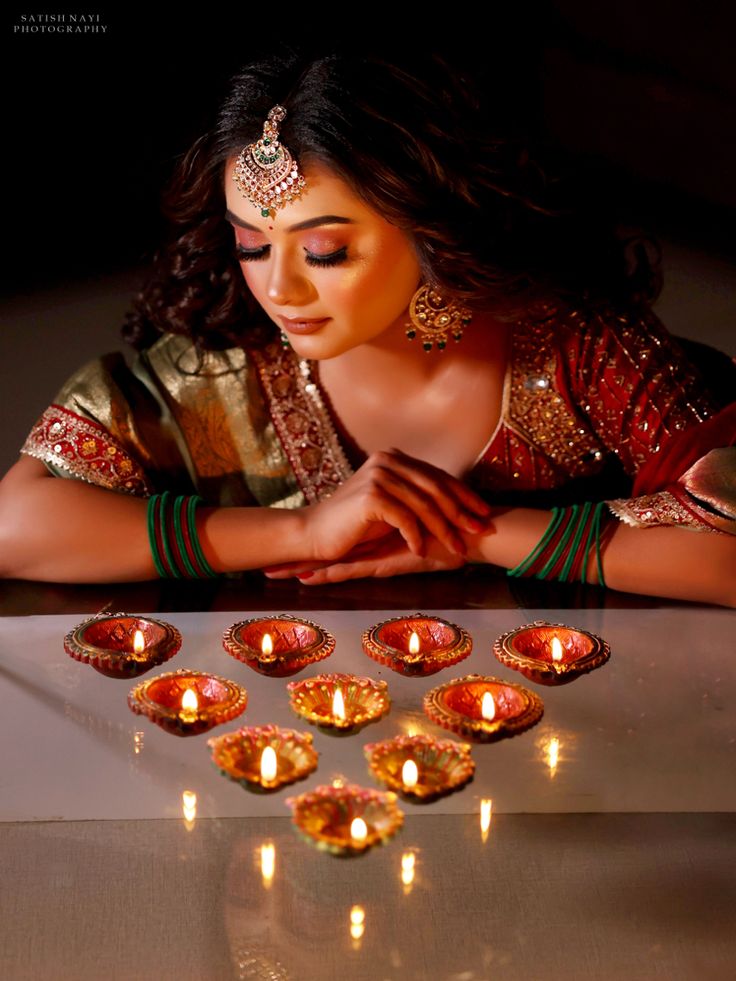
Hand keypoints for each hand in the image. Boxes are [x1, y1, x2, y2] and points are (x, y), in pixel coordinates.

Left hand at [265, 530, 466, 583]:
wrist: (471, 533)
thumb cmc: (451, 537)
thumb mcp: (421, 542)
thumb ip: (405, 543)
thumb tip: (394, 548)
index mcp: (374, 540)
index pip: (336, 545)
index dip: (308, 552)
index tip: (280, 558)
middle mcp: (370, 544)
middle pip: (325, 552)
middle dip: (294, 559)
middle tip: (262, 568)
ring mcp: (376, 551)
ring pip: (332, 561)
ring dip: (302, 567)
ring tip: (272, 574)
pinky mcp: (387, 560)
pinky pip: (352, 569)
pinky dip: (330, 574)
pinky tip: (309, 578)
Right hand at [303, 449, 492, 562]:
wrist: (314, 532)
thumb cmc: (352, 524)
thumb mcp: (388, 504)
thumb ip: (412, 496)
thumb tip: (452, 506)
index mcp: (393, 458)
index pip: (437, 475)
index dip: (463, 494)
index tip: (484, 512)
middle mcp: (387, 461)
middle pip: (435, 487)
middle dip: (461, 511)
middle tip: (480, 530)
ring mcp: (378, 477)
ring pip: (423, 504)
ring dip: (443, 529)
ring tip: (457, 548)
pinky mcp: (370, 497)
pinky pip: (404, 517)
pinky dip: (415, 536)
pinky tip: (420, 552)